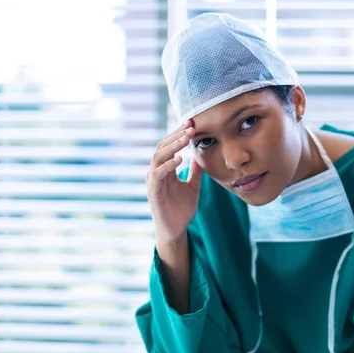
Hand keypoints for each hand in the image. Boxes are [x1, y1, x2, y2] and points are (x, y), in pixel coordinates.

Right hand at [146, 119, 203, 244]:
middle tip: (190, 125)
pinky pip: (158, 175)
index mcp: (165, 169)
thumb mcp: (193, 186)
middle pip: (163, 147)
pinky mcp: (153, 192)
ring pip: (158, 157)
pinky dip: (168, 165)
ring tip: (186, 138)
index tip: (192, 122)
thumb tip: (200, 154)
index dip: (179, 134)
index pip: (170, 146)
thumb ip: (195, 171)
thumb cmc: (182, 209)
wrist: (176, 230)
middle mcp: (156, 172)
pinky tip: (179, 158)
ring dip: (173, 146)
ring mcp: (153, 181)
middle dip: (176, 135)